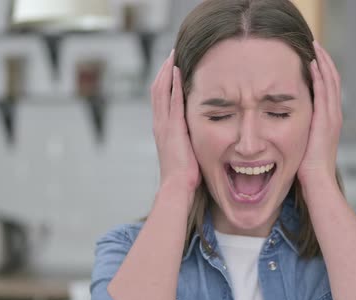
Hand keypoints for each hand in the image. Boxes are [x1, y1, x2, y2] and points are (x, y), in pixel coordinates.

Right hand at [151, 50, 200, 193]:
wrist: (177, 187)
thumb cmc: (185, 176)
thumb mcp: (186, 153)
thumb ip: (188, 140)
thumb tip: (198, 135)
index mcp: (162, 130)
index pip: (161, 100)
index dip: (165, 82)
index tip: (172, 68)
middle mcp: (160, 125)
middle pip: (157, 90)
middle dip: (164, 71)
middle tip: (171, 55)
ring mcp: (164, 125)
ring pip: (161, 91)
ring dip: (167, 72)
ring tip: (172, 56)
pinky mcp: (173, 128)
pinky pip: (172, 100)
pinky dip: (173, 83)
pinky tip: (177, 70)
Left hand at [297, 41, 342, 185]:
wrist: (317, 181)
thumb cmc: (307, 168)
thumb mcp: (303, 143)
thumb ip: (300, 129)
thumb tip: (286, 122)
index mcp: (329, 119)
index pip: (328, 87)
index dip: (322, 70)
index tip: (313, 55)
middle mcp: (334, 115)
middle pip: (332, 79)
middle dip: (324, 60)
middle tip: (315, 43)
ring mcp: (332, 117)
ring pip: (330, 81)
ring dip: (323, 62)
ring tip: (315, 46)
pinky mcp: (326, 120)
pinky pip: (324, 92)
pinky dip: (320, 76)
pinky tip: (313, 63)